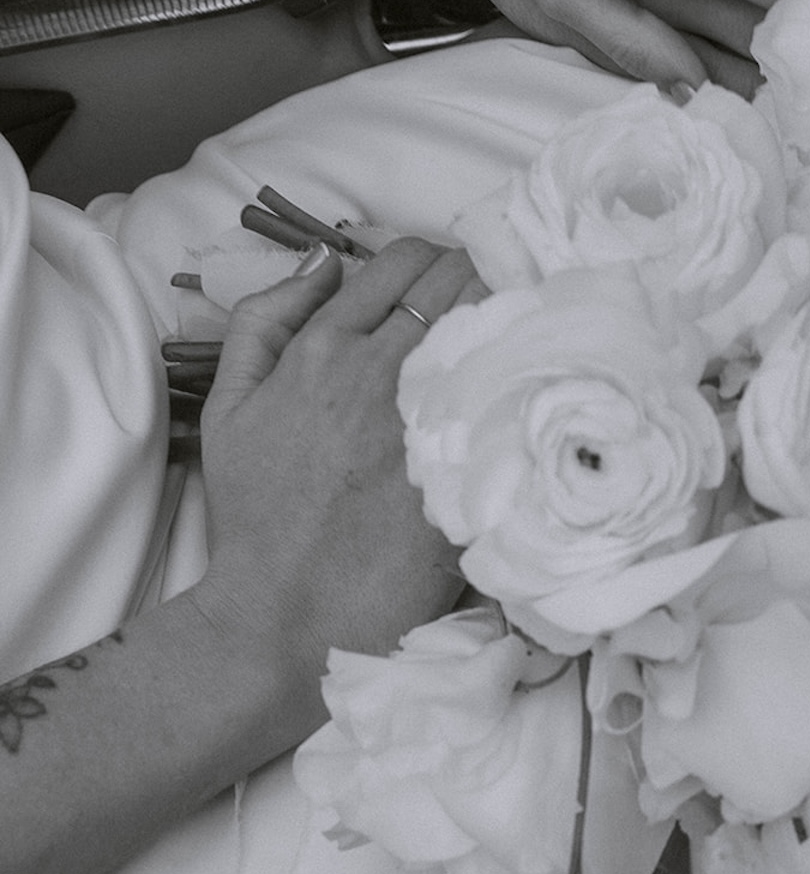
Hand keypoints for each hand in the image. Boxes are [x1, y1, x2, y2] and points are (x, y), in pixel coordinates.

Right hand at [192, 240, 481, 725]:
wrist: (282, 614)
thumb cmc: (256, 512)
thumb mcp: (228, 404)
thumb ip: (265, 318)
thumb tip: (324, 260)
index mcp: (325, 348)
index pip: (404, 259)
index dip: (425, 262)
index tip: (430, 287)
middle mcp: (383, 369)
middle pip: (460, 276)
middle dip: (469, 278)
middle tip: (467, 310)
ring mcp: (432, 415)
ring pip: (494, 318)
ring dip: (498, 318)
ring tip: (491, 344)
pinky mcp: (468, 463)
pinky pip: (512, 386)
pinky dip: (516, 374)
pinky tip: (512, 389)